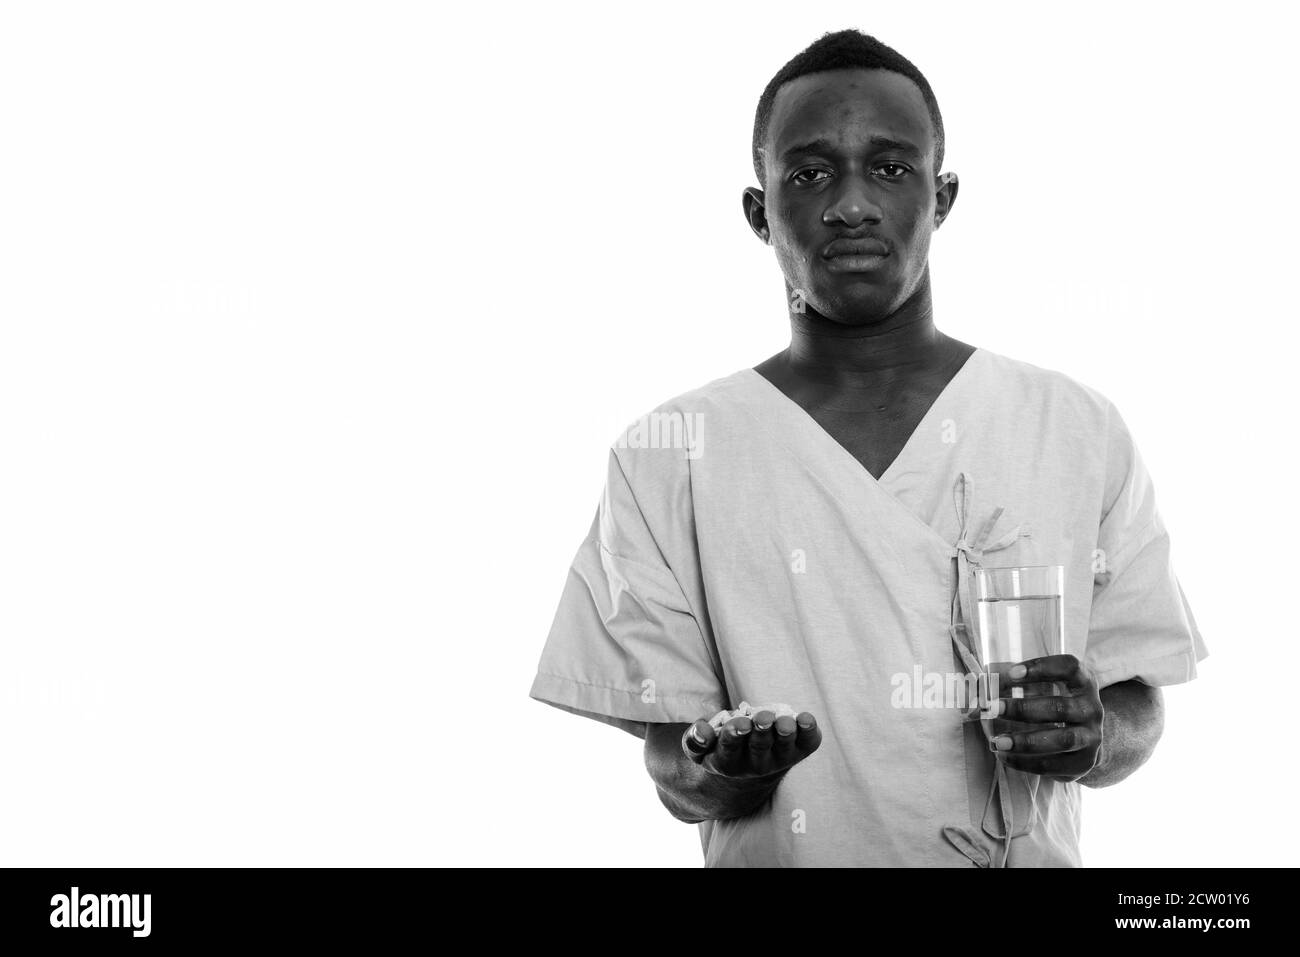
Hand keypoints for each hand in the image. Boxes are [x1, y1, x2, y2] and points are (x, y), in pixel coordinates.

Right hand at [680, 710, 821, 778]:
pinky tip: (807, 719)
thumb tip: (702, 731)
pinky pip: (807, 744)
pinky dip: (809, 732)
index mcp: (727, 762)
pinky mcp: (798, 752)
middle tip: (764, 717)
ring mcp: (779, 760)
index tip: (740, 724)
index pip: (730, 749)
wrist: (746, 775)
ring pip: (784, 747)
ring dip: (786, 733)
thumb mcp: (700, 750)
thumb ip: (695, 740)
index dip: (735, 736)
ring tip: (785, 722)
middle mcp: (755, 765)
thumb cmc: (719, 750)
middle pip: (759, 747)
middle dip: (762, 731)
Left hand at [988, 654, 1103, 782]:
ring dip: (1025, 741)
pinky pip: (1055, 764)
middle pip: (1059, 708)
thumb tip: (978, 683)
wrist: (1084, 737)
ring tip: (996, 742)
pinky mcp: (1085, 762)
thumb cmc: (1054, 702)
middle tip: (992, 708)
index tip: (1011, 673)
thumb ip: (1015, 682)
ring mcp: (1092, 737)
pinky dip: (1027, 762)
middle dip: (1022, 709)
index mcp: (1083, 682)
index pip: (1069, 668)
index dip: (1042, 668)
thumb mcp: (1044, 686)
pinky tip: (1004, 756)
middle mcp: (1092, 708)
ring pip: (1062, 739)